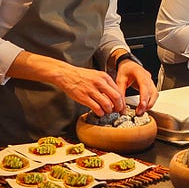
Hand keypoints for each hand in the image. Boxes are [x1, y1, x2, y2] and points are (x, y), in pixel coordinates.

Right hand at [7, 51, 125, 115]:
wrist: (66, 74)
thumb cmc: (81, 76)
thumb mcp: (96, 75)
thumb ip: (105, 84)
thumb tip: (114, 96)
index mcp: (104, 77)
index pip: (118, 91)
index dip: (122, 101)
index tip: (122, 107)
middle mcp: (99, 83)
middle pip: (116, 98)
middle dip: (119, 107)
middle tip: (119, 112)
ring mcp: (91, 90)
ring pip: (107, 104)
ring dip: (109, 111)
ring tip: (107, 112)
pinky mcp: (84, 97)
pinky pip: (96, 108)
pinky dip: (100, 113)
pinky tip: (100, 113)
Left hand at [115, 61, 158, 114]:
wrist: (129, 65)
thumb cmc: (125, 70)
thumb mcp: (120, 80)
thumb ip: (121, 93)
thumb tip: (121, 106)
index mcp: (139, 72)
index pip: (144, 85)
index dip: (144, 96)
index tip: (142, 105)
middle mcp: (147, 76)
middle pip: (151, 91)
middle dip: (146, 103)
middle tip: (139, 112)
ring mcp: (151, 81)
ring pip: (154, 94)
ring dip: (149, 104)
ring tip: (141, 111)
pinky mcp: (151, 85)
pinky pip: (154, 95)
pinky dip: (150, 102)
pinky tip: (144, 107)